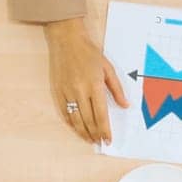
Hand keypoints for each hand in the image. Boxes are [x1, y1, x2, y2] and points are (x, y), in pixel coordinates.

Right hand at [44, 17, 128, 143]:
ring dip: (82, 132)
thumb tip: (125, 105)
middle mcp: (79, 91)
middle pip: (87, 120)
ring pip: (75, 119)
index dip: (104, 130)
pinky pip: (64, 112)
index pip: (100, 115)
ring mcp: (67, 92)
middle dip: (95, 134)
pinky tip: (77, 128)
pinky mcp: (57, 91)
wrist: (66, 40)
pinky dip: (70, 123)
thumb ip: (117, 89)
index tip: (108, 139)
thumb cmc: (89, 52)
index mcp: (94, 86)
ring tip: (89, 139)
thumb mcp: (108, 68)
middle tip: (100, 142)